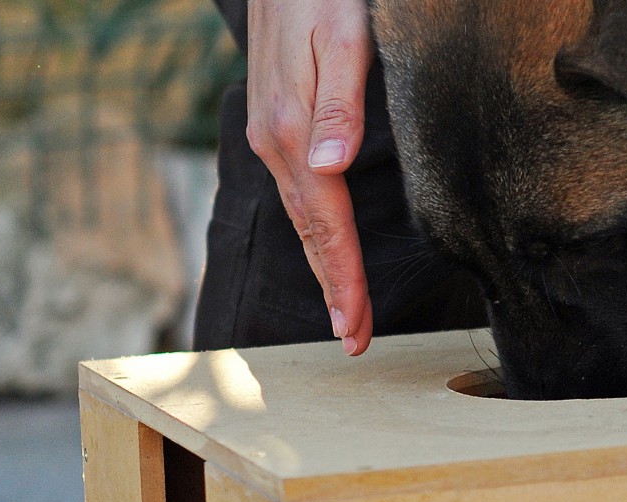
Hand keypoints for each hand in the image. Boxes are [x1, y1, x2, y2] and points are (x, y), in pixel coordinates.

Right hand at [245, 0, 374, 355]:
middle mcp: (276, 141)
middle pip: (311, 232)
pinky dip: (315, 229)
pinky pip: (299, 191)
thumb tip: (330, 166)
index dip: (343, 280)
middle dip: (334, 289)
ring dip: (324, 265)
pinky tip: (326, 244)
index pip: (325, 224)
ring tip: (346, 310)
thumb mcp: (341, 36)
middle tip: (354, 340)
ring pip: (303, 215)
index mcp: (292, 132)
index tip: (354, 328)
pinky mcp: (277, 121)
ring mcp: (272, 133)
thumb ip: (338, 100)